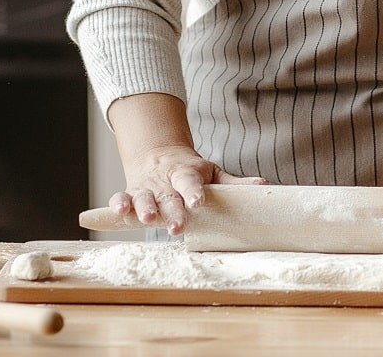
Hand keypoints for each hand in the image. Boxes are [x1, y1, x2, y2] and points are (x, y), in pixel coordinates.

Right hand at [111, 144, 264, 233]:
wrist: (158, 155)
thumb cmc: (191, 172)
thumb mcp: (212, 173)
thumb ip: (234, 183)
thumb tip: (265, 185)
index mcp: (185, 172)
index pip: (190, 181)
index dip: (194, 191)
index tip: (199, 202)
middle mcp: (164, 180)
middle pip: (168, 196)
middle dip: (171, 211)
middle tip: (177, 227)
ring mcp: (146, 187)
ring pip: (143, 197)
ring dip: (143, 208)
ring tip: (146, 220)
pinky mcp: (130, 194)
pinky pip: (121, 198)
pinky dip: (118, 205)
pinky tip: (119, 212)